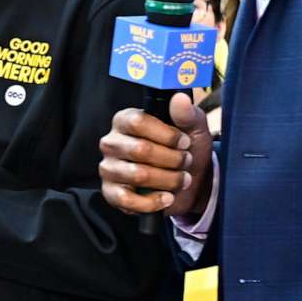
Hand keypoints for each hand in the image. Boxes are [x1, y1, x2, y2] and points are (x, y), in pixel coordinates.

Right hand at [98, 94, 211, 221]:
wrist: (188, 183)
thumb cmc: (185, 151)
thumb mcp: (193, 130)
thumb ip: (187, 115)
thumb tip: (180, 98)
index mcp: (125, 121)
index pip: (138, 122)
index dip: (166, 134)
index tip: (185, 143)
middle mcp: (112, 142)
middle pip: (140, 150)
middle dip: (172, 159)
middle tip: (186, 162)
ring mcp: (109, 168)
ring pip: (138, 175)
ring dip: (168, 180)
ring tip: (182, 180)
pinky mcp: (110, 193)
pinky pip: (127, 200)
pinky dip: (153, 202)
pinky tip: (167, 198)